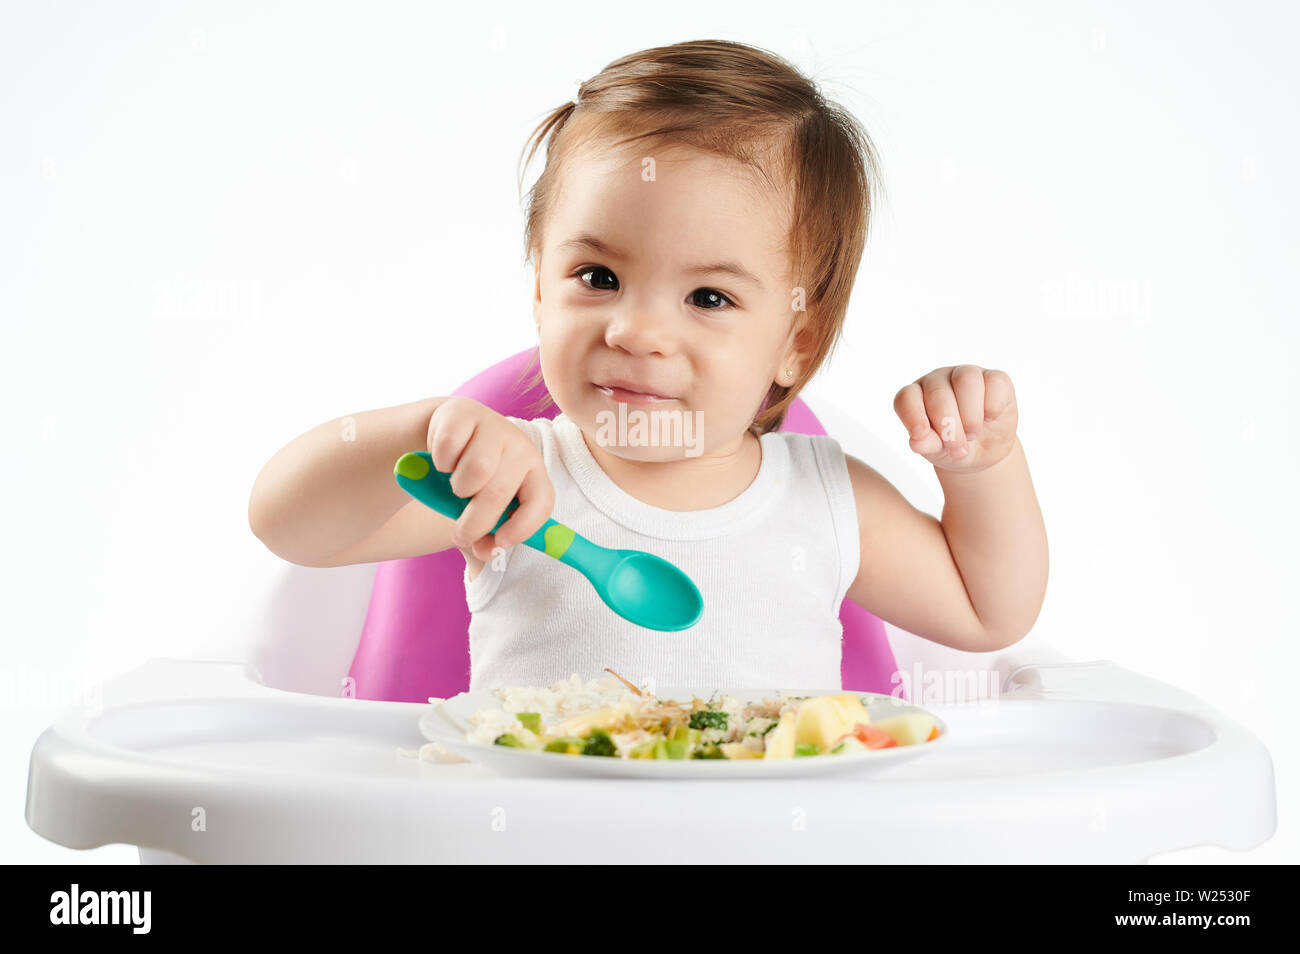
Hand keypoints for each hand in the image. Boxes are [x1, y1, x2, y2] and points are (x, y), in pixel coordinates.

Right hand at [426, 398, 554, 559]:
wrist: (447, 434)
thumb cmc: (472, 480)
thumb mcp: (484, 508)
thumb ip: (488, 535)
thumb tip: (487, 552)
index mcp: (533, 471)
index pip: (542, 501)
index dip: (523, 527)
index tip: (500, 544)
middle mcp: (520, 446)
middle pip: (498, 492)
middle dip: (476, 523)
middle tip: (460, 535)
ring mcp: (493, 426)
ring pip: (476, 471)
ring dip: (458, 489)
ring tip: (456, 488)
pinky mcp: (463, 413)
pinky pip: (448, 448)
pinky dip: (440, 463)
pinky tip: (444, 462)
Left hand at [893, 365, 1018, 472]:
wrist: (985, 452)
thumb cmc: (953, 447)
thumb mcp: (937, 452)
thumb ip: (926, 444)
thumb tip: (917, 441)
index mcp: (917, 396)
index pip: (907, 397)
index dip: (912, 414)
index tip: (920, 434)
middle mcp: (938, 380)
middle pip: (938, 392)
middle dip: (948, 424)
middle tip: (959, 448)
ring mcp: (966, 375)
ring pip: (966, 380)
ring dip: (970, 414)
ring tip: (973, 434)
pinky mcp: (995, 378)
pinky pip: (994, 382)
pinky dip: (992, 405)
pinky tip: (989, 418)